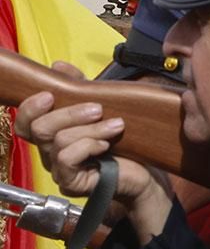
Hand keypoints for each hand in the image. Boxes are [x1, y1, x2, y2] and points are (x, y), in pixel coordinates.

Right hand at [15, 92, 172, 242]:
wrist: (146, 171)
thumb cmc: (124, 140)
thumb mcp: (104, 106)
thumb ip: (80, 87)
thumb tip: (58, 66)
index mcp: (54, 133)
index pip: (25, 122)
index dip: (30, 107)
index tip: (50, 94)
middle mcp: (51, 151)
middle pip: (39, 128)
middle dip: (70, 113)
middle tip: (97, 109)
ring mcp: (59, 169)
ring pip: (59, 141)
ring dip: (91, 128)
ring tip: (116, 125)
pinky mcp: (72, 182)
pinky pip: (66, 159)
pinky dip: (87, 146)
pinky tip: (105, 145)